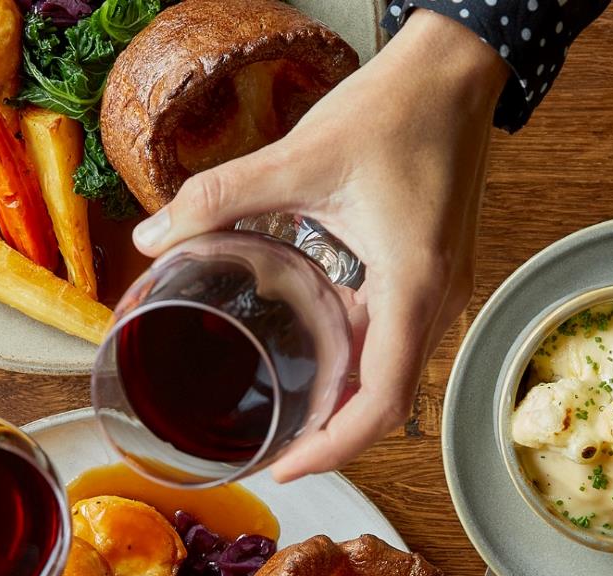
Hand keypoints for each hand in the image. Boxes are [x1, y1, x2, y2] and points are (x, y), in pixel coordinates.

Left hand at [132, 10, 508, 479]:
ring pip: (390, 374)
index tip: (285, 469)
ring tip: (287, 416)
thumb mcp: (300, 156)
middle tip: (274, 453)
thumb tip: (154, 236)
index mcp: (414, 285)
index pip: (381, 403)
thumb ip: (220, 197)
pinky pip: (391, 338)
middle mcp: (436, 300)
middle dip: (331, 436)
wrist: (459, 68)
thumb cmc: (399, 108)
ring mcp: (439, 291)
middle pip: (387, 402)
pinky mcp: (430, 276)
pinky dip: (353, 359)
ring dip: (342, 401)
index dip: (333, 449)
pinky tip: (312, 351)